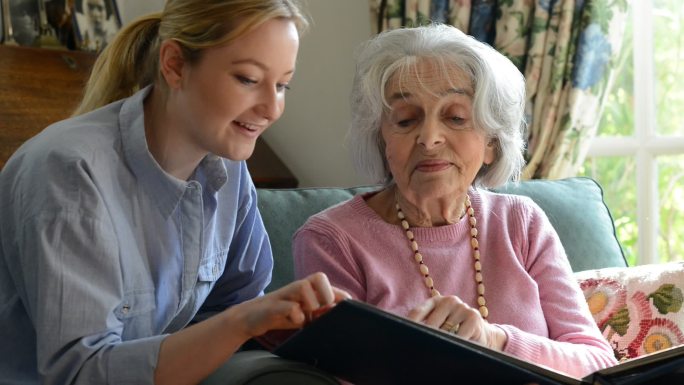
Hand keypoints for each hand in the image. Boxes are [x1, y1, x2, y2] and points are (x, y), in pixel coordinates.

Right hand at [227, 272, 350, 338]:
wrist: (250, 318)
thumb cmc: (282, 315)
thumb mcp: (304, 314)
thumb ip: (320, 313)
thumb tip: (340, 315)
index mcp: (307, 289)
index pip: (327, 283)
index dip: (340, 294)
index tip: (347, 307)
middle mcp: (297, 288)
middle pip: (319, 277)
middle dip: (327, 293)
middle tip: (324, 309)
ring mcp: (284, 295)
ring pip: (303, 286)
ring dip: (311, 302)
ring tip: (308, 315)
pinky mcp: (273, 306)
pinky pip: (289, 306)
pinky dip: (295, 315)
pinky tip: (294, 321)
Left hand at [407, 295, 506, 350]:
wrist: (482, 334)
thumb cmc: (455, 331)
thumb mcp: (440, 325)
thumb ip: (426, 325)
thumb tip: (407, 334)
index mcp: (436, 300)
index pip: (417, 312)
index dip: (410, 326)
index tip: (404, 337)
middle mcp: (448, 300)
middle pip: (430, 324)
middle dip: (427, 338)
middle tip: (426, 348)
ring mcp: (461, 307)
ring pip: (445, 331)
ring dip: (444, 342)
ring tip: (446, 346)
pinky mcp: (473, 316)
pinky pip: (459, 336)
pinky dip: (457, 345)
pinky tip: (458, 346)